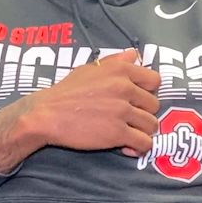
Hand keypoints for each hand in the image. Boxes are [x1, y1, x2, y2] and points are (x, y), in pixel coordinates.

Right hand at [0, 49, 160, 172]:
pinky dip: (138, 147)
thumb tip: (134, 54)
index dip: (148, 92)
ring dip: (143, 132)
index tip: (137, 100)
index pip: (154, 80)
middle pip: (154, 105)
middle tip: (129, 120)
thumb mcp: (89, 69)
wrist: (47, 114)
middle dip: (144, 114)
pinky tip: (127, 147)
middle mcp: (125, 88)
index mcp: (120, 70)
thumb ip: (115, 62)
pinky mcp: (118, 133)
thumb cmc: (65, 92)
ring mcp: (123, 111)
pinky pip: (144, 143)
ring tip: (129, 134)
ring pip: (152, 125)